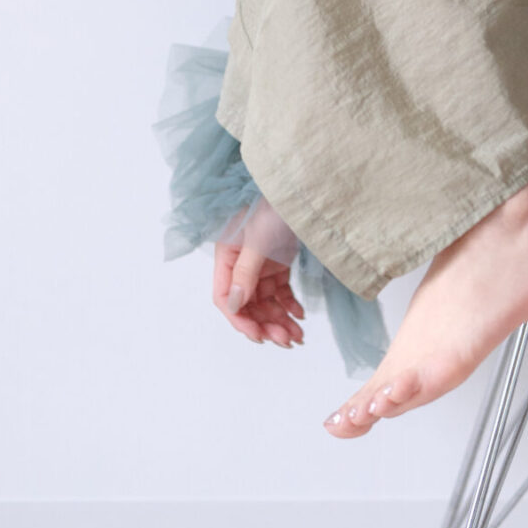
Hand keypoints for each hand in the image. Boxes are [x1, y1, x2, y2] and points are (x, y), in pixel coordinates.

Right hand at [213, 214, 304, 347]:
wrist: (299, 186)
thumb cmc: (272, 204)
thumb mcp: (257, 239)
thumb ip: (245, 273)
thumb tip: (235, 305)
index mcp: (226, 258)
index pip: (226, 298)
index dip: (241, 321)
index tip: (260, 337)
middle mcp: (240, 264)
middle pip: (248, 304)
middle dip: (266, 324)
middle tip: (287, 340)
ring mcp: (260, 263)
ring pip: (266, 301)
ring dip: (280, 320)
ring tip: (298, 336)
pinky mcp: (278, 262)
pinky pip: (280, 290)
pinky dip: (290, 305)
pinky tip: (300, 315)